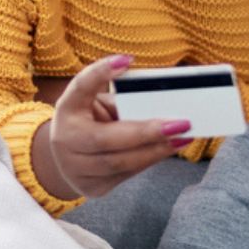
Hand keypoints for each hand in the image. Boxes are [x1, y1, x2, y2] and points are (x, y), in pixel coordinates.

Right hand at [32, 55, 191, 200]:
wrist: (67, 157)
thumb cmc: (91, 120)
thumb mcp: (97, 103)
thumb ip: (122, 99)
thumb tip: (164, 98)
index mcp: (67, 108)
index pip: (80, 87)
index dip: (100, 73)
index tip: (126, 60)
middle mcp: (64, 139)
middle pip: (106, 139)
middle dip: (147, 132)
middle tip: (180, 123)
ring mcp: (74, 168)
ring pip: (120, 162)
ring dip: (156, 150)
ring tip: (183, 137)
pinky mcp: (91, 187)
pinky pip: (126, 174)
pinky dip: (150, 160)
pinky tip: (169, 149)